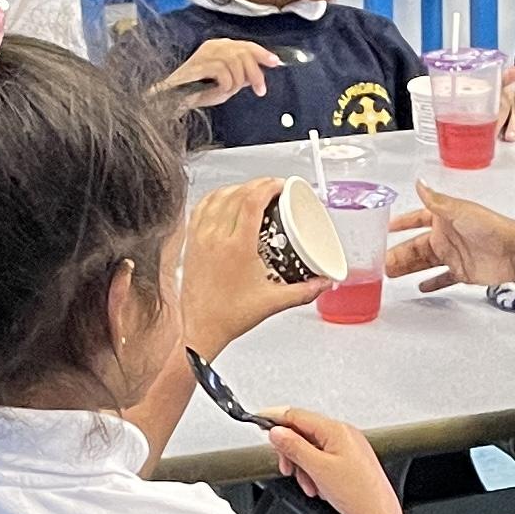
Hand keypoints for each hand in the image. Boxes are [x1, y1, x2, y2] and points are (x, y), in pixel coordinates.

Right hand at [153, 36, 283, 110]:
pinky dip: (225, 84)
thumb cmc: (196, 91)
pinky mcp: (198, 64)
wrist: (174, 99)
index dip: (262, 53)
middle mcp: (213, 46)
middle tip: (259, 90)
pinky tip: (219, 90)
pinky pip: (223, 72)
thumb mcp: (226, 84)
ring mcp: (205, 54)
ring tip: (229, 92)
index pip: (246, 45)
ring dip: (237, 82)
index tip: (275, 62)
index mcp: (220, 47)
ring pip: (235, 62)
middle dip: (255, 73)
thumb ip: (240, 77)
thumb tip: (256, 74)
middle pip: (244, 52)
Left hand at [177, 179, 318, 357]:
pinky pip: (202, 206)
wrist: (200, 328)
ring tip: (253, 192)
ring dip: (238, 188)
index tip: (281, 186)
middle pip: (238, 193)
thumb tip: (323, 283)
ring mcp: (200, 237)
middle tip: (273, 189)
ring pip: (218, 196)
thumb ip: (304, 291)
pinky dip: (216, 197)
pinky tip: (225, 199)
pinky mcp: (191, 241)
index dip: (269, 186)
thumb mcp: (273, 302)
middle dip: (258, 185)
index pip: (252, 200)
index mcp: (237, 247)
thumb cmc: (228, 316)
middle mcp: (216, 237)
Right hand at [262, 406, 401, 513]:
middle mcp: (345, 434)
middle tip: (288, 469)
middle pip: (303, 433)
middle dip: (292, 453)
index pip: (297, 415)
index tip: (260, 423)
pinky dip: (315, 472)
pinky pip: (323, 460)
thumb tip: (277, 432)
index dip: (276, 419)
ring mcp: (349, 448)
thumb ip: (294, 447)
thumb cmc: (358, 494)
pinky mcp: (350, 462)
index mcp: (337, 430)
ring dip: (303, 467)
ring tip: (309, 484)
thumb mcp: (318, 468)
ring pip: (312, 449)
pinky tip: (318, 486)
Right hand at [388, 185, 514, 291]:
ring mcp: (454, 255)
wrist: (513, 252)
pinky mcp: (462, 273)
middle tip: (380, 261)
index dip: (402, 223)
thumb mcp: (458, 210)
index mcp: (444, 219)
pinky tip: (421, 287)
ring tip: (390, 273)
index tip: (386, 227)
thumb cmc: (490, 228)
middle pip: (416, 245)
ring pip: (424, 262)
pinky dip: (433, 283)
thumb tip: (419, 182)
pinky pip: (443, 278)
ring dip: (408, 267)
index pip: (417, 218)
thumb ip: (435, 200)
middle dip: (398, 252)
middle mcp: (447, 236)